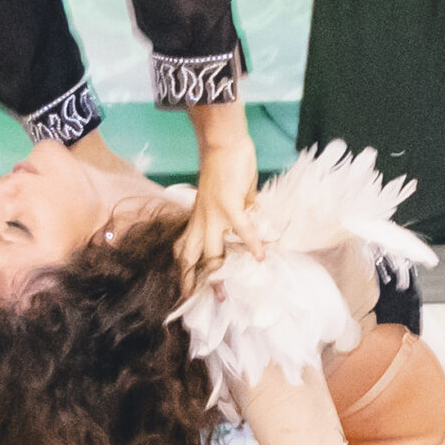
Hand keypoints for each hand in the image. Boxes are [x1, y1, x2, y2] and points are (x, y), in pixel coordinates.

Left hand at [177, 110, 263, 280]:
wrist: (222, 143)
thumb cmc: (225, 166)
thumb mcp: (228, 196)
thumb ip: (237, 211)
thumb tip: (253, 217)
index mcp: (198, 218)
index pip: (184, 249)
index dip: (184, 271)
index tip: (186, 291)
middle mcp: (200, 220)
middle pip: (190, 258)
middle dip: (193, 282)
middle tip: (200, 301)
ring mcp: (213, 215)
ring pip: (210, 253)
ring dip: (216, 275)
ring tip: (223, 293)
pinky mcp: (229, 206)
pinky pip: (242, 231)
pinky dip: (252, 245)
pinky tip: (261, 257)